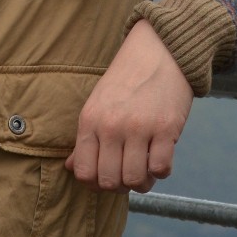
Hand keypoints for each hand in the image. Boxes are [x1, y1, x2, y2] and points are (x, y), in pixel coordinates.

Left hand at [66, 19, 192, 192]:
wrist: (159, 50)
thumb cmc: (127, 79)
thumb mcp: (98, 104)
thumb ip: (85, 139)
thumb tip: (70, 168)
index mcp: (90, 121)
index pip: (84, 173)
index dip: (97, 183)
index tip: (109, 176)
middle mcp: (112, 126)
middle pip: (110, 181)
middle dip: (121, 186)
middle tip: (130, 174)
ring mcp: (139, 127)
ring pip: (136, 179)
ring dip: (143, 182)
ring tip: (146, 170)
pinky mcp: (166, 128)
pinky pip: (161, 168)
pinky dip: (161, 171)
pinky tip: (161, 158)